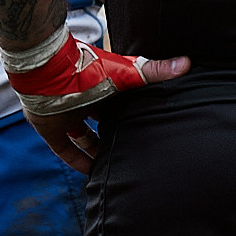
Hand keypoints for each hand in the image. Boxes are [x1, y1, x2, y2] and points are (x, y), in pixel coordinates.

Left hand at [6, 29, 189, 169]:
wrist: (48, 71)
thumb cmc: (88, 70)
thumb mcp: (125, 74)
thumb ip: (154, 72)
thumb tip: (187, 63)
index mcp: (103, 88)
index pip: (119, 105)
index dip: (130, 117)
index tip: (144, 129)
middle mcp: (85, 102)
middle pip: (102, 122)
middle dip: (113, 135)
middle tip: (131, 152)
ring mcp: (67, 115)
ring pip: (83, 136)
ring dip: (95, 150)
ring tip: (112, 166)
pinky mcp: (50, 128)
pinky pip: (64, 149)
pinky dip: (76, 160)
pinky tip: (89, 172)